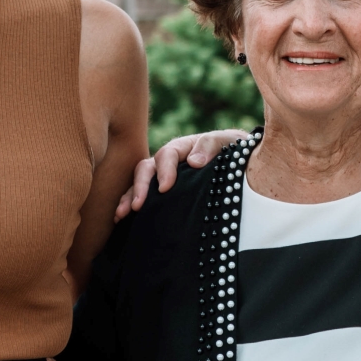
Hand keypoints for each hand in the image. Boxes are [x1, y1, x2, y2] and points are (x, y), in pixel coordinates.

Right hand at [115, 129, 251, 218]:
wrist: (240, 165)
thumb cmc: (234, 152)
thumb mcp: (228, 142)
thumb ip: (211, 145)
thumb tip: (194, 161)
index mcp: (183, 148)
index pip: (167, 154)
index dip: (164, 170)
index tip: (166, 188)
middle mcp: (168, 162)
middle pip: (146, 168)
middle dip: (140, 187)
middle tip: (138, 206)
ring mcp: (162, 178)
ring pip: (138, 184)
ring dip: (129, 198)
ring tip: (121, 214)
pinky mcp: (161, 194)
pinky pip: (141, 197)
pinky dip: (129, 205)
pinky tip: (120, 219)